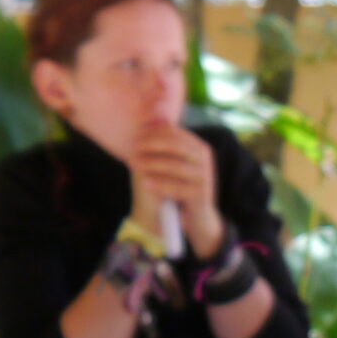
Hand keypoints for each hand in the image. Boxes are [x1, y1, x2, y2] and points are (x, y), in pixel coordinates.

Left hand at [128, 122, 225, 259]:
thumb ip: (164, 145)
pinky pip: (177, 187)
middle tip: (131, 148)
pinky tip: (144, 183)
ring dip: (151, 163)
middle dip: (151, 145)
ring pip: (175, 166)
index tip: (134, 137)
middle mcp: (205, 160)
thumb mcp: (175, 164)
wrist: (199, 217)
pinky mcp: (201, 195)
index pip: (175, 133)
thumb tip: (148, 120)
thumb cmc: (183, 187)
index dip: (152, 133)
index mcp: (199, 147)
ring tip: (133, 164)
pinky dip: (159, 184)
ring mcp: (205, 177)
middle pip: (176, 145)